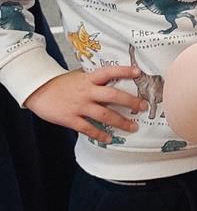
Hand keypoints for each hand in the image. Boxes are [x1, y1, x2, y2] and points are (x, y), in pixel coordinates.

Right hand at [25, 67, 146, 144]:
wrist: (38, 91)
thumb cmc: (61, 84)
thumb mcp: (79, 77)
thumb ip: (95, 81)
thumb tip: (114, 81)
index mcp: (89, 79)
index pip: (109, 72)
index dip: (124, 71)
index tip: (138, 72)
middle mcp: (86, 91)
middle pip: (112, 95)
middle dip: (130, 101)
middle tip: (143, 106)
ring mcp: (79, 106)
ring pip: (104, 115)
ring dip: (120, 122)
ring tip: (133, 127)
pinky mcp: (71, 119)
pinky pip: (88, 128)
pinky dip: (99, 135)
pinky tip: (109, 139)